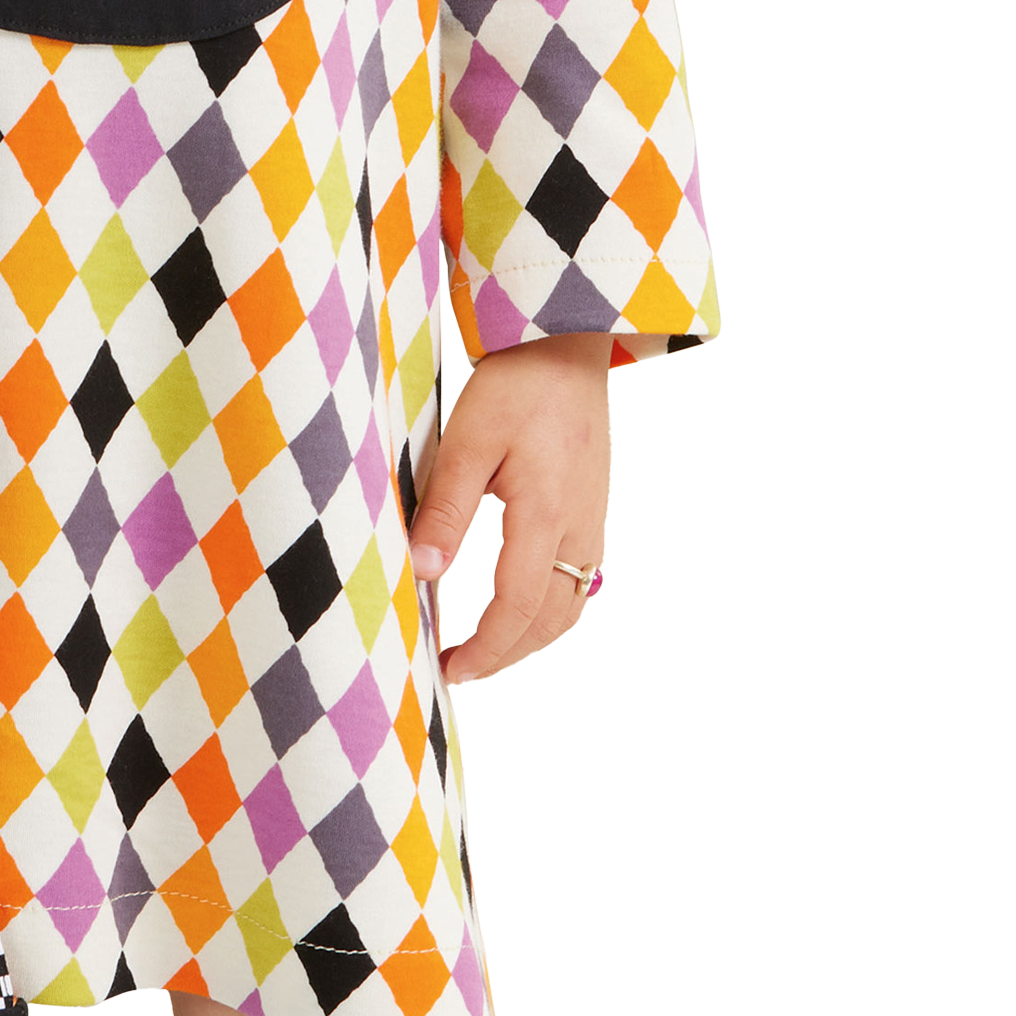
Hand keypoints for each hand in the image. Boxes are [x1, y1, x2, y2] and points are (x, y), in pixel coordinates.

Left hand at [409, 332, 610, 681]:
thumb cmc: (515, 385)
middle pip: (551, 620)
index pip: (518, 606)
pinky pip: (580, 580)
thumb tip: (423, 573)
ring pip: (571, 605)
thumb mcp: (467, 440)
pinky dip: (548, 611)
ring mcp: (592, 520)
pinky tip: (518, 610)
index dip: (485, 647)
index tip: (451, 668)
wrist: (565, 345)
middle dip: (506, 655)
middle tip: (460, 670)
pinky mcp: (592, 509)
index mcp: (546, 512)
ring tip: (486, 651)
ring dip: (530, 639)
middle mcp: (579, 525)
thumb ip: (446, 510)